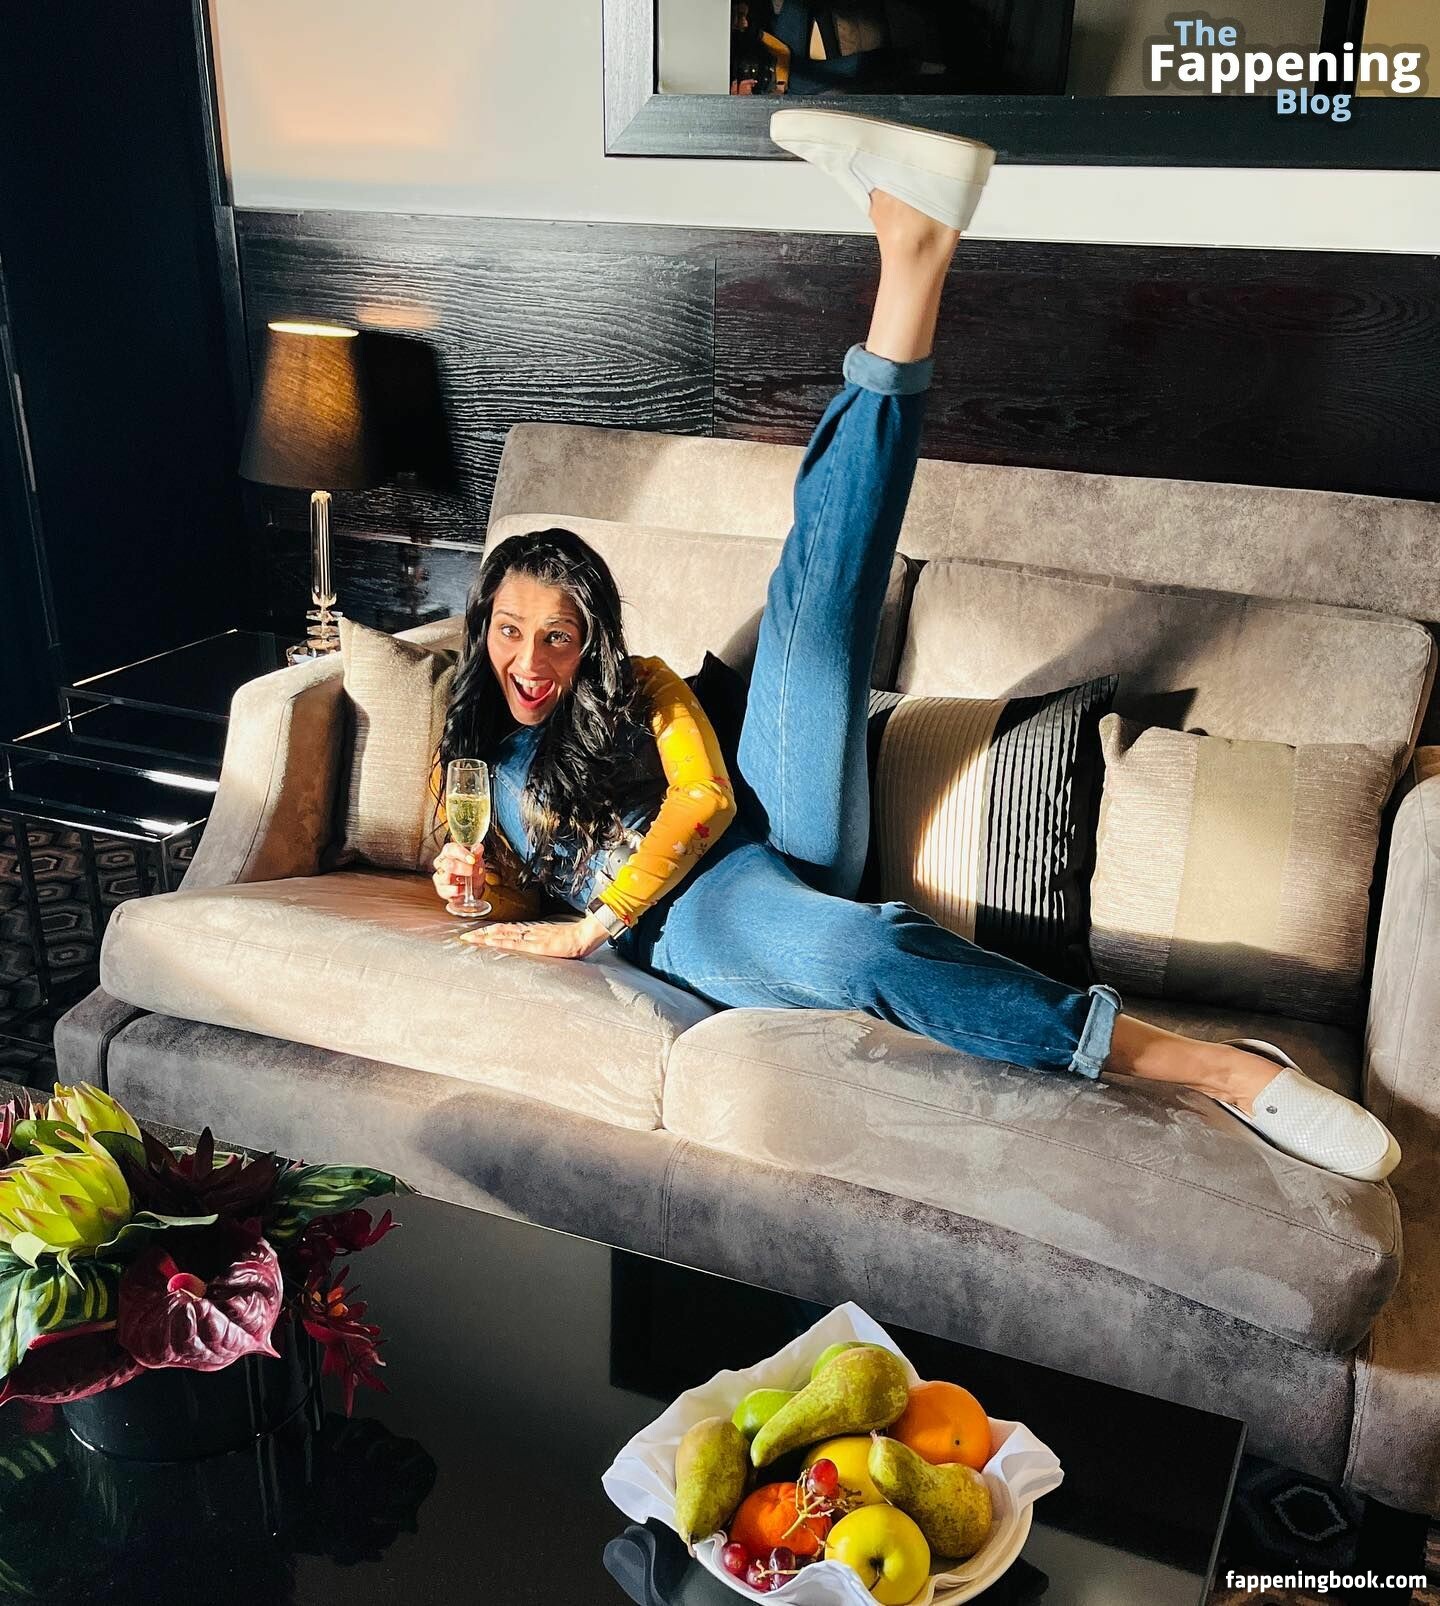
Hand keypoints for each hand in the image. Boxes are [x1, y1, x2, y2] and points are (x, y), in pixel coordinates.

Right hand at [432, 841, 484, 905]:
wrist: (472, 884)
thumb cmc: (471, 867)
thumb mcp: (476, 858)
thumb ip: (477, 852)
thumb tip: (478, 848)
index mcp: (448, 851)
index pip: (451, 849)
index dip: (462, 854)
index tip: (472, 859)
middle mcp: (441, 863)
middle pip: (448, 865)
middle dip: (464, 868)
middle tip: (475, 871)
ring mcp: (439, 877)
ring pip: (447, 879)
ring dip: (463, 881)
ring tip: (471, 881)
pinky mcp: (441, 890)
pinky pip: (449, 892)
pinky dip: (461, 891)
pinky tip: (466, 889)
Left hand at [461, 913, 608, 959]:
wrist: (585, 936)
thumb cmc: (572, 938)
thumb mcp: (553, 939)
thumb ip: (541, 940)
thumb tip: (531, 942)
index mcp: (532, 931)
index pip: (506, 930)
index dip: (490, 931)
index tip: (475, 934)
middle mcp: (529, 932)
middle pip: (501, 932)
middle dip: (482, 934)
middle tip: (464, 937)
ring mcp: (533, 938)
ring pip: (505, 935)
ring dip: (487, 937)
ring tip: (472, 939)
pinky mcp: (539, 946)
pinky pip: (518, 944)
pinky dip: (503, 942)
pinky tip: (492, 942)